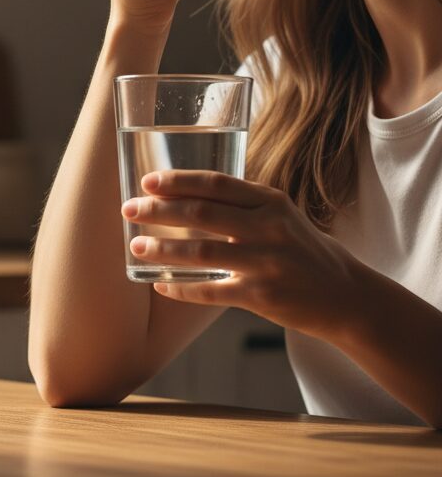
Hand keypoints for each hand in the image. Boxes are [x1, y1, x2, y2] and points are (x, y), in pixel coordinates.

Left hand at [121, 170, 359, 340]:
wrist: (347, 295)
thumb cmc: (302, 250)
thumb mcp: (280, 215)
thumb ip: (242, 204)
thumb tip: (183, 194)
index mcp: (271, 201)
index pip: (216, 183)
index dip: (178, 181)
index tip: (148, 181)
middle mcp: (269, 227)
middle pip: (201, 213)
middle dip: (159, 210)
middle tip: (130, 209)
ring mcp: (266, 262)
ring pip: (201, 251)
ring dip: (162, 248)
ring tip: (136, 245)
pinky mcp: (262, 296)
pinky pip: (210, 291)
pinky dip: (180, 287)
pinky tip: (159, 282)